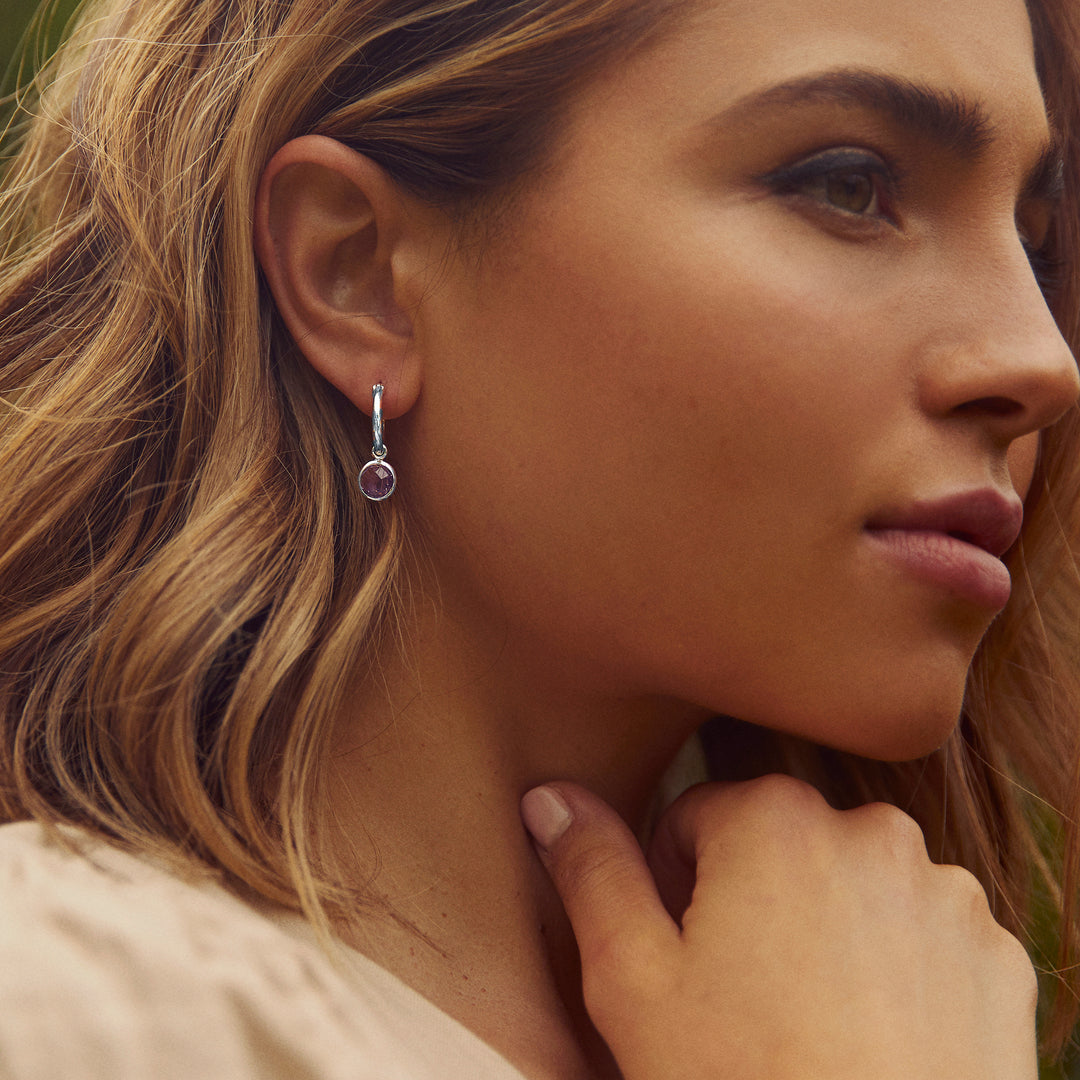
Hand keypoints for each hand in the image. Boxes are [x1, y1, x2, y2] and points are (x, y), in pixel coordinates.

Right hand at [521, 775, 1037, 1079]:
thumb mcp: (633, 983)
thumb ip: (592, 872)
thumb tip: (551, 796)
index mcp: (773, 818)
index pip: (694, 818)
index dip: (673, 889)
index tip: (683, 960)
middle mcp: (870, 830)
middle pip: (777, 846)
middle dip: (750, 901)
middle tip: (740, 998)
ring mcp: (945, 891)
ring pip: (850, 884)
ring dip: (824, 928)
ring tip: (807, 1022)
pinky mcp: (995, 954)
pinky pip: (921, 932)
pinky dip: (894, 966)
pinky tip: (871, 1036)